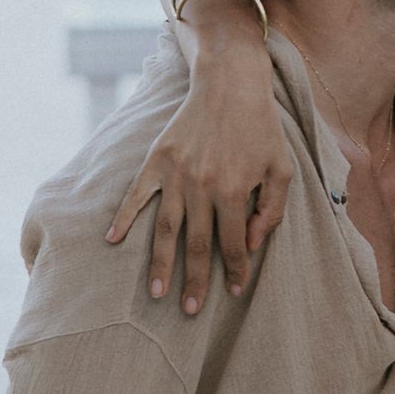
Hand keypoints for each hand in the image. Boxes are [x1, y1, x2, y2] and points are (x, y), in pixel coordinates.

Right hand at [107, 71, 292, 308]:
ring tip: (156, 293)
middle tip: (190, 310)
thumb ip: (272, 210)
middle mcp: (202, 186)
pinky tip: (113, 241)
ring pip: (165, 229)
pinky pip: (136, 194)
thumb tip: (251, 245)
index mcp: (233, 190)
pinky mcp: (157, 160)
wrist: (230, 83)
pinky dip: (123, 217)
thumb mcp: (281, 168)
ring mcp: (176, 174)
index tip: (233, 291)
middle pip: (196, 244)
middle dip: (194, 281)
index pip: (233, 243)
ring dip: (160, 263)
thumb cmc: (261, 129)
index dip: (235, 270)